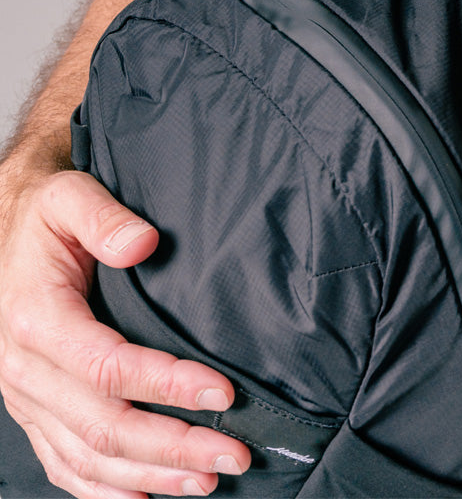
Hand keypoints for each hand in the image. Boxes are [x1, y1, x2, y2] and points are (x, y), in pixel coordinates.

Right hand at [0, 168, 250, 497]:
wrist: (4, 231)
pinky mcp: (33, 410)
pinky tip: (144, 496)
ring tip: (207, 482)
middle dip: (174, 447)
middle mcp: (25, 371)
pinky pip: (63, 464)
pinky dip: (104, 490)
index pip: (110, 368)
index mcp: (38, 320)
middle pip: (105, 427)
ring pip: (88, 458)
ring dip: (151, 476)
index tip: (224, 394)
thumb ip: (105, 218)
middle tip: (234, 455)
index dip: (169, 386)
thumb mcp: (70, 198)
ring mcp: (27, 399)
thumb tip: (144, 243)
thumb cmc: (45, 217)